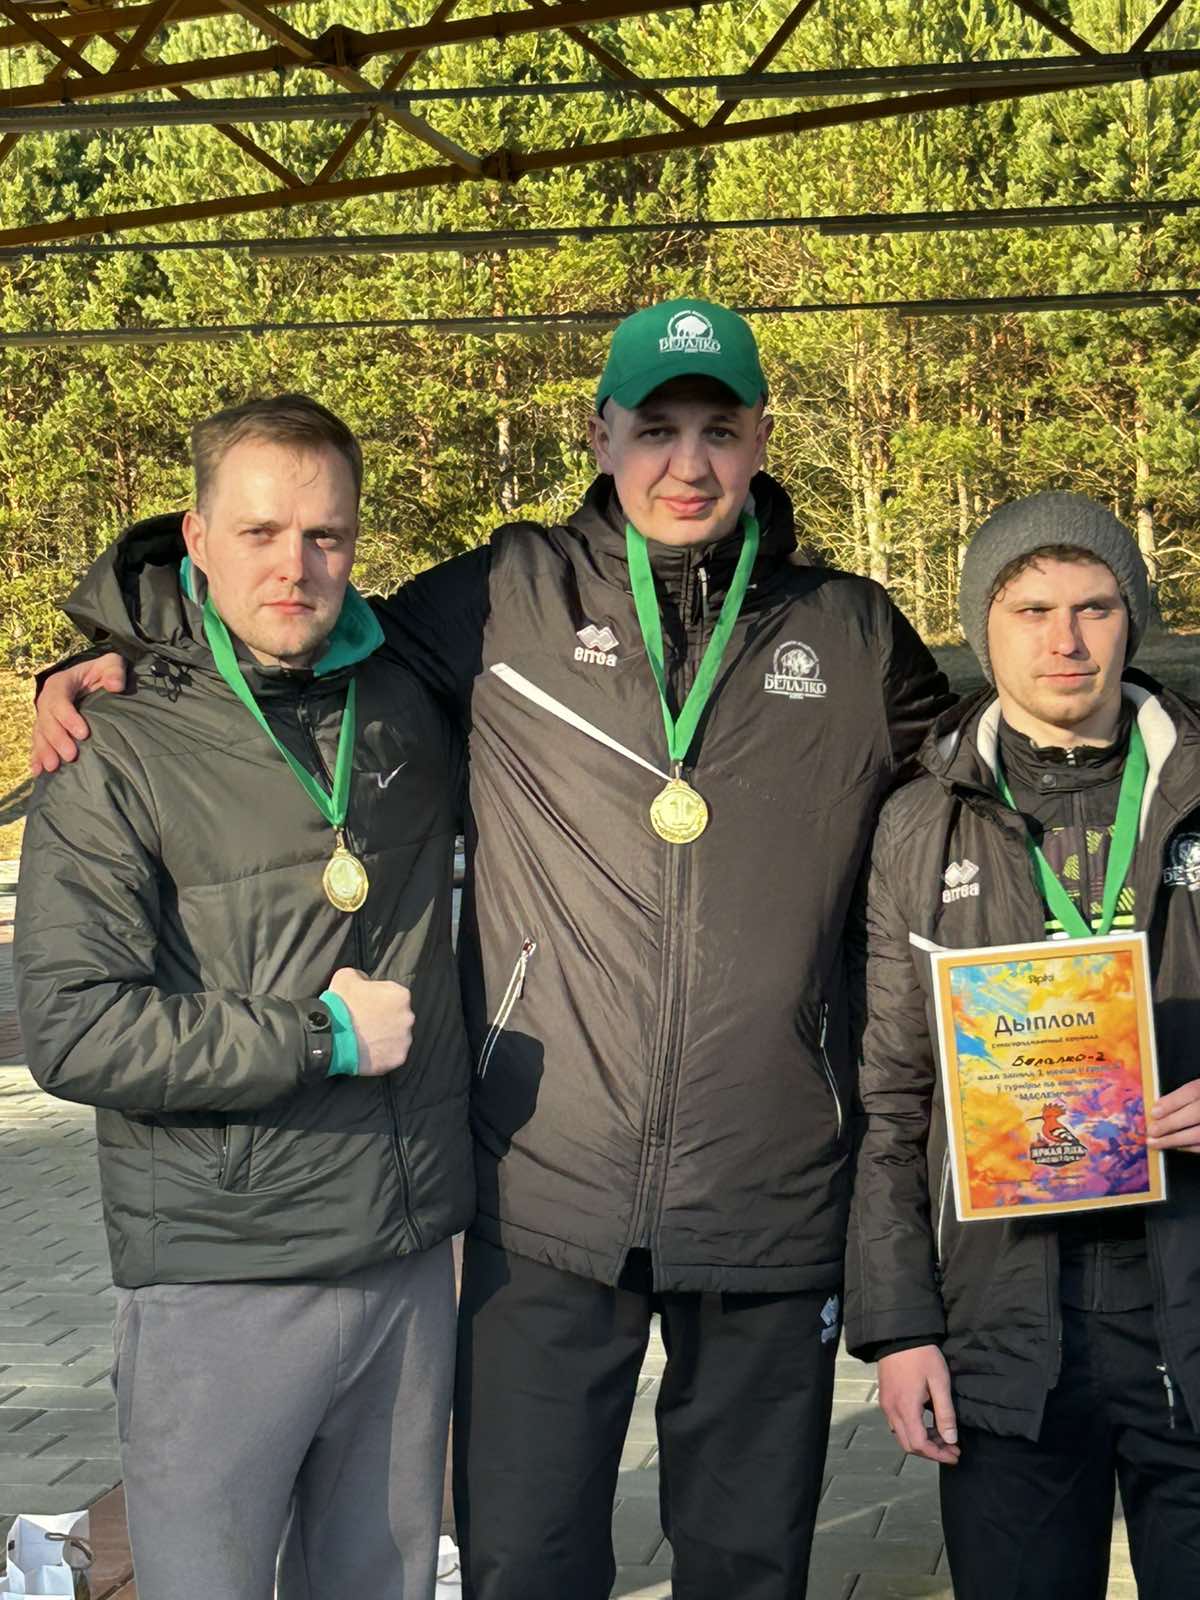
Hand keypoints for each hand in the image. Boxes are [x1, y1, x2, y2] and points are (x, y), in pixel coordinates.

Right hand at [30, 652, 126, 774]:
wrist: (94, 679)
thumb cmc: (103, 672)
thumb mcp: (111, 664)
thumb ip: (114, 671)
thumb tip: (115, 686)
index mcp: (61, 683)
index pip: (59, 700)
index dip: (68, 717)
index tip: (83, 733)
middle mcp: (48, 700)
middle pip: (47, 720)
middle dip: (57, 739)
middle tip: (71, 755)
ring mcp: (46, 715)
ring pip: (40, 733)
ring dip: (44, 751)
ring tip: (53, 767)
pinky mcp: (47, 729)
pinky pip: (38, 742)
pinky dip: (37, 756)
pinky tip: (38, 771)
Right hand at [327, 967, 413, 1076]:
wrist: (331, 1037)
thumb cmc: (340, 1005)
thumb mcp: (347, 976)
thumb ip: (362, 977)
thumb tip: (365, 982)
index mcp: (400, 995)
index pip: (394, 995)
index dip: (380, 1000)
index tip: (367, 1005)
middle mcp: (408, 1017)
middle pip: (399, 1016)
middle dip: (386, 1019)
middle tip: (366, 1023)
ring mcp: (404, 1039)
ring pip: (397, 1036)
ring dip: (385, 1036)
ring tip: (366, 1039)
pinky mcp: (398, 1058)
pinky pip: (392, 1054)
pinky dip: (383, 1053)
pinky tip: (368, 1051)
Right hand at [877, 1345, 959, 1464]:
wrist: (899, 1335)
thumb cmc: (922, 1355)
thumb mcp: (939, 1382)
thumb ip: (945, 1413)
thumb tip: (951, 1439)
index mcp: (906, 1408)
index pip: (920, 1445)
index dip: (938, 1454)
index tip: (955, 1454)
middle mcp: (892, 1411)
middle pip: (908, 1445)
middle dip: (931, 1452)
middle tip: (951, 1448)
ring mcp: (886, 1405)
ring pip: (901, 1436)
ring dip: (921, 1442)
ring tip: (942, 1436)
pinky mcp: (885, 1398)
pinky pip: (896, 1424)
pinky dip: (912, 1430)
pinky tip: (926, 1423)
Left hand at [1148, 1079, 1199, 1151]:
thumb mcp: (1199, 1088)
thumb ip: (1183, 1096)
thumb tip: (1158, 1109)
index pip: (1191, 1092)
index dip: (1172, 1102)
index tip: (1154, 1112)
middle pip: (1195, 1113)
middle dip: (1170, 1123)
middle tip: (1151, 1131)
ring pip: (1199, 1134)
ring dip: (1175, 1140)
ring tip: (1155, 1143)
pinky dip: (1189, 1147)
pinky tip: (1175, 1147)